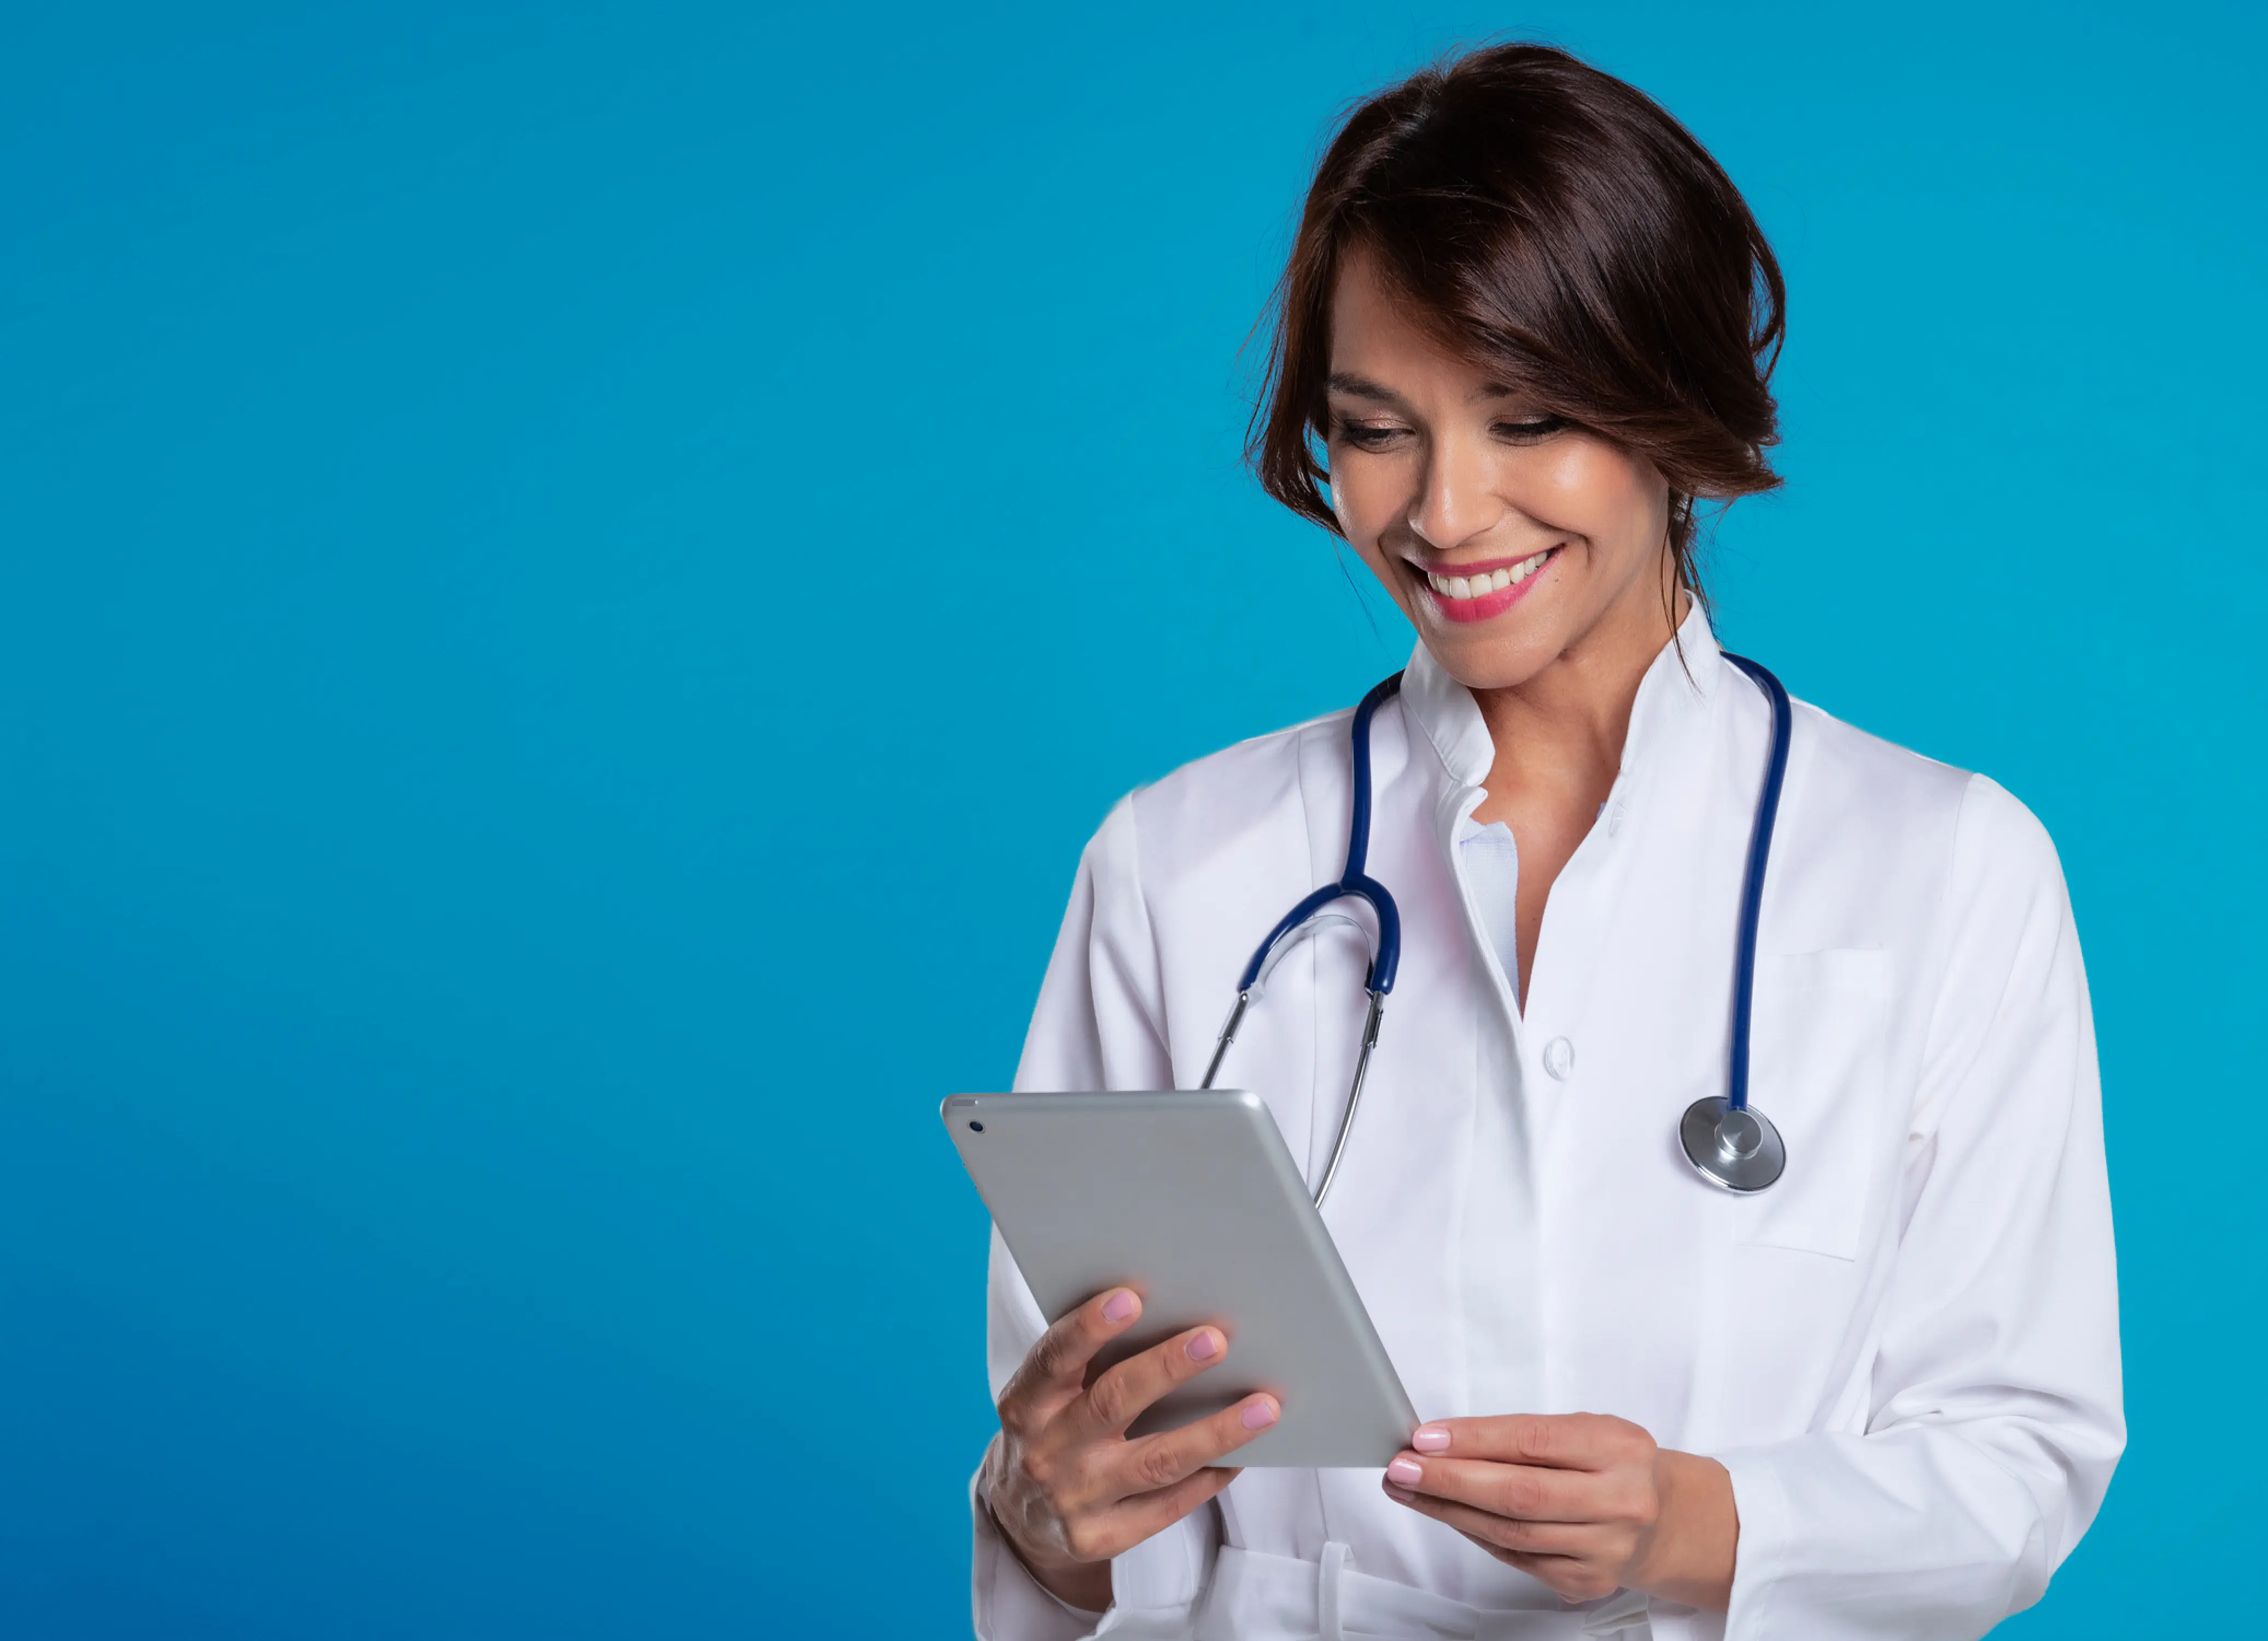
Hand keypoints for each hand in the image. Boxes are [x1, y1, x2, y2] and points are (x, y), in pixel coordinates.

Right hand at [983, 1287, 1281, 1612]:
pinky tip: (1240, 1455)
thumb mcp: (1049, 1393)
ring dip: (1214, 1431)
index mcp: (1026, 1402)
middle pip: (1112, 1403)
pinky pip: (1167, 1507)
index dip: (1089, 1327)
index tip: (1132, 1298)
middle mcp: (1045, 1452)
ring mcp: (1073, 1500)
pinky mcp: (1100, 1538)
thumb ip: (1089, 1360)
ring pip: (1155, 1461)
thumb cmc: (1052, 1428)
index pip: (1054, 1358)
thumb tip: (1172, 1315)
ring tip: (1263, 1407)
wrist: (1021, 1515)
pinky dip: (1208, 1478)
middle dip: (1166, 1368)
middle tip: (1215, 1340)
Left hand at [1380, 1413, 1736, 1611]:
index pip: (1533, 1441)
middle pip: (1520, 1494)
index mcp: (1619, 1448)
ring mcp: (1605, 1548)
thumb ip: (1523, 1434)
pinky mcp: (1588, 1581)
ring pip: (1512, 1533)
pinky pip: (1517, 1558)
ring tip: (1410, 1490)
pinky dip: (1476, 1534)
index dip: (1474, 1440)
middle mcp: (1619, 1501)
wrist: (1664, 1518)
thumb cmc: (1615, 1463)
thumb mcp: (1585, 1429)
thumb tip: (1445, 1440)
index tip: (1425, 1438)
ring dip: (1451, 1511)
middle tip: (1402, 1469)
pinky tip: (1449, 1515)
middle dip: (1450, 1481)